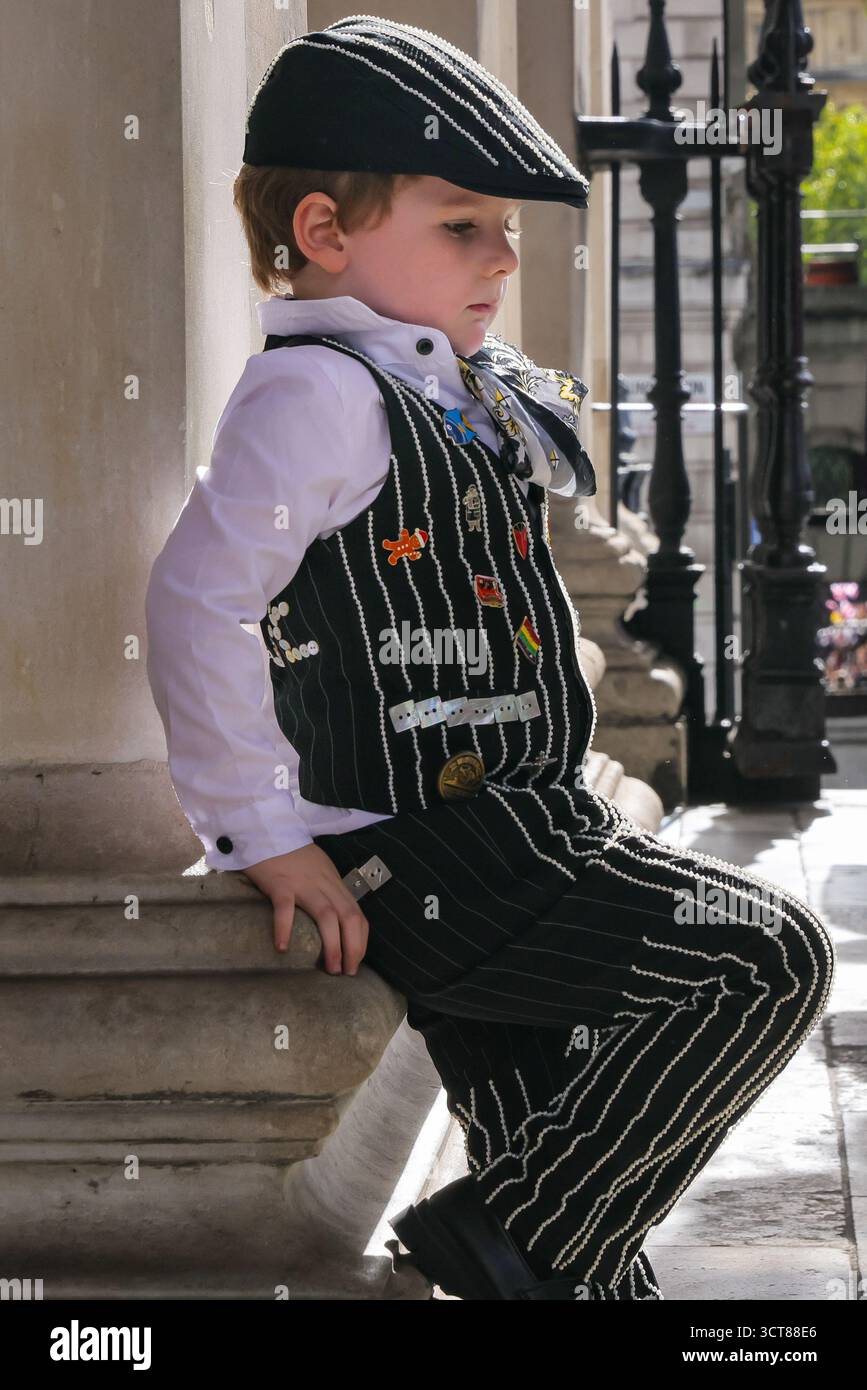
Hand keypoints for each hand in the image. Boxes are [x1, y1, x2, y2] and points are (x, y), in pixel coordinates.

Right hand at [242, 844, 368, 972]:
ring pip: (326, 915)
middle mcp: (324, 883)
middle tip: (348, 972)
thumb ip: (326, 889)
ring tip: (331, 968)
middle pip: (348, 917)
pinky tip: (283, 948)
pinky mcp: (280, 884)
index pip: (357, 914)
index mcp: (333, 882)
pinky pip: (285, 908)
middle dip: (353, 947)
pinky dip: (285, 928)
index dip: (361, 940)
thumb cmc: (290, 853)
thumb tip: (334, 919)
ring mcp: (303, 883)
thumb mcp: (318, 869)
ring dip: (333, 945)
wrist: (266, 829)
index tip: (356, 960)